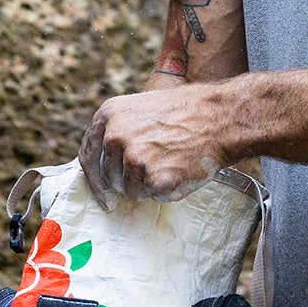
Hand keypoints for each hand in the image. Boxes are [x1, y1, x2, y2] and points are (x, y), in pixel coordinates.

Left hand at [80, 84, 232, 207]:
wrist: (218, 117)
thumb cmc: (184, 113)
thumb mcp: (139, 110)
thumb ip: (117, 131)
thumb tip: (103, 163)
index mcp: (108, 115)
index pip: (88, 156)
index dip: (93, 178)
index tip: (101, 194)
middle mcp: (114, 136)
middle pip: (109, 178)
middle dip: (128, 181)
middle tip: (153, 170)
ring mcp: (132, 158)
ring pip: (129, 190)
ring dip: (148, 185)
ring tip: (170, 161)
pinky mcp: (152, 178)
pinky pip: (151, 196)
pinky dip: (165, 190)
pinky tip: (178, 169)